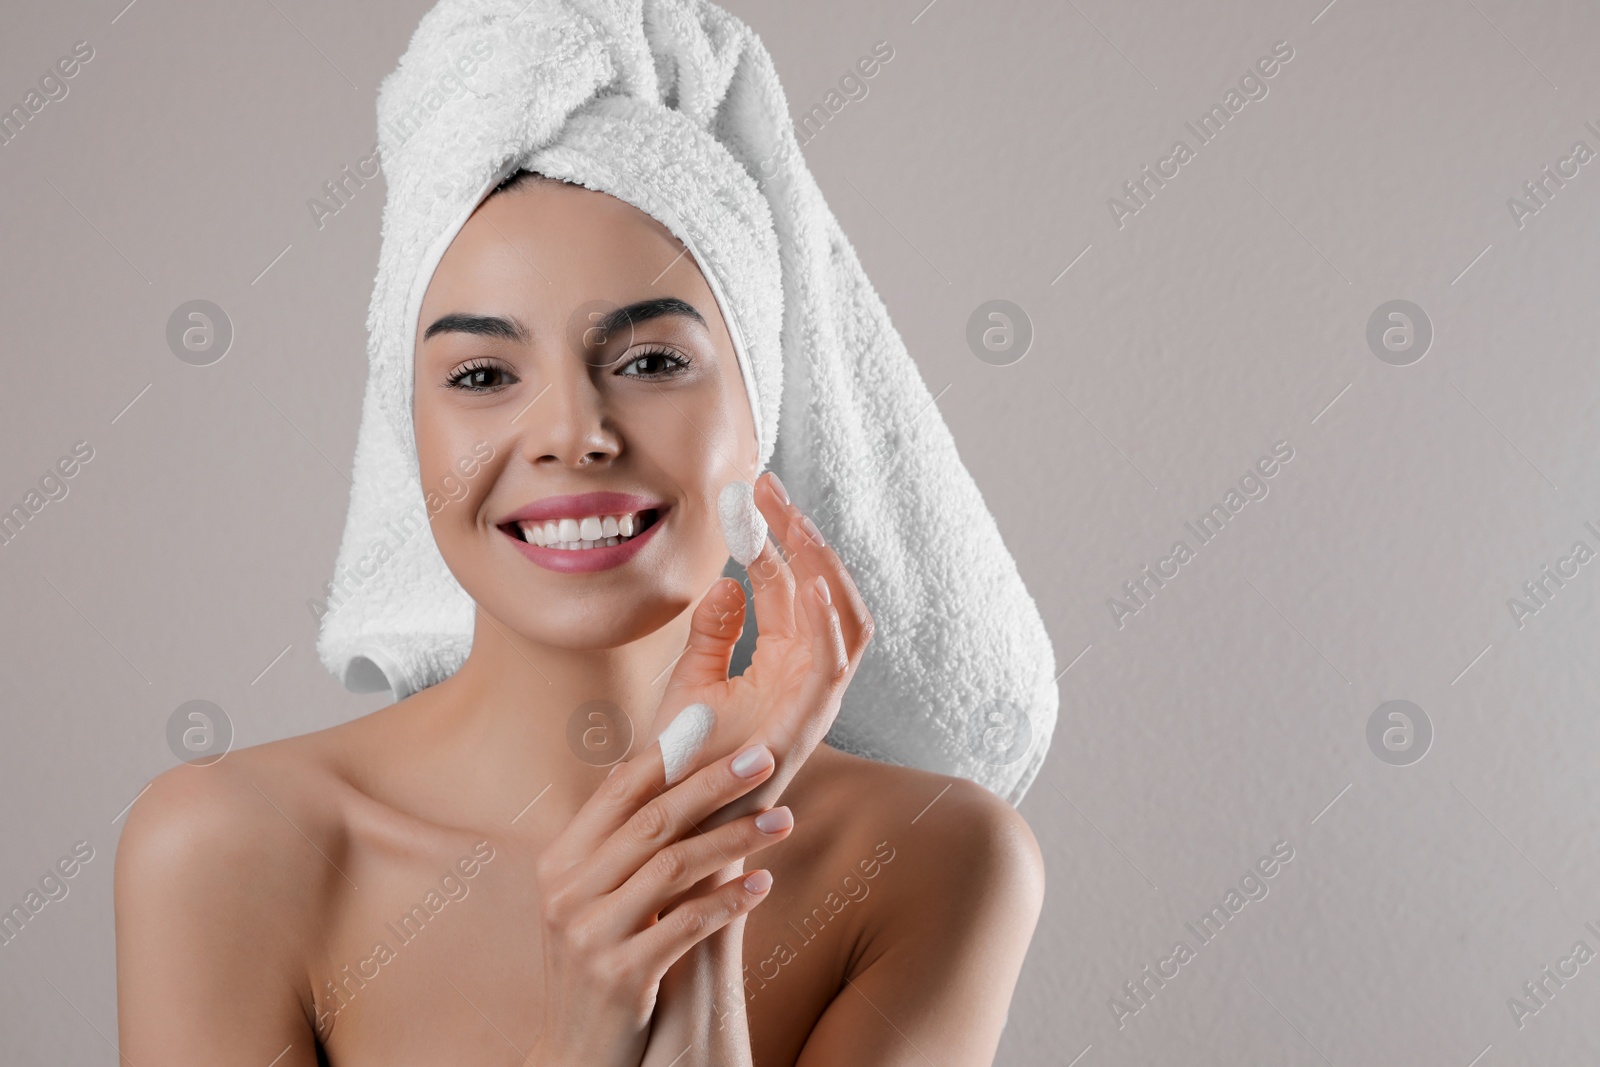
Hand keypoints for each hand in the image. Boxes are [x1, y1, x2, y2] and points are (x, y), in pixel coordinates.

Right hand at [521, 742, 794, 1066]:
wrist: (578, 1056)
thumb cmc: (600, 963)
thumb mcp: (595, 899)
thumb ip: (621, 844)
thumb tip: (662, 768)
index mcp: (561, 862)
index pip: (619, 790)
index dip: (672, 753)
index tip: (721, 726)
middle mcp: (567, 891)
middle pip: (654, 818)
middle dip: (717, 783)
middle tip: (767, 758)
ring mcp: (588, 934)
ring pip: (674, 866)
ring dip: (737, 838)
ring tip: (785, 820)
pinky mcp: (619, 975)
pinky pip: (686, 925)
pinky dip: (729, 900)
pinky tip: (765, 884)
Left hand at [645, 471, 874, 834]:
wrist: (677, 824)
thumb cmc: (685, 761)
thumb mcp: (692, 680)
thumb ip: (714, 632)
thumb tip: (727, 580)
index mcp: (786, 662)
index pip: (793, 585)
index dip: (777, 536)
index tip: (750, 491)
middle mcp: (810, 676)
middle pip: (829, 592)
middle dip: (806, 537)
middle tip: (768, 489)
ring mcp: (815, 700)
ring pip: (846, 621)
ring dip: (822, 568)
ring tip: (791, 521)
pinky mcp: (809, 723)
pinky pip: (832, 663)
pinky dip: (825, 620)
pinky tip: (805, 581)